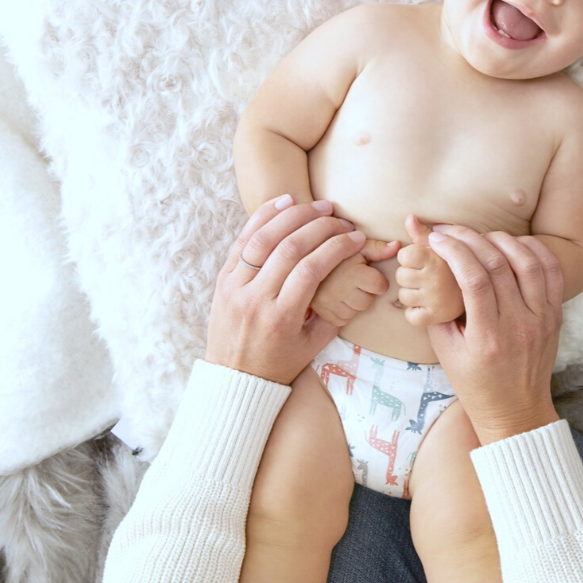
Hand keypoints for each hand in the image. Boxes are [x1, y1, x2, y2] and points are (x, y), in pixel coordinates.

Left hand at [205, 195, 369, 384]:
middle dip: (320, 227)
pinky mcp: (223, 278)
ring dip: (293, 215)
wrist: (233, 379)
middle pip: (289, 248)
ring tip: (318, 206)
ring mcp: (235, 286)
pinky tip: (284, 202)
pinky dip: (263, 217)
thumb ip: (334, 311)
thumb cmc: (279, 363)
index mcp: (280, 318)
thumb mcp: (313, 345)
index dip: (337, 248)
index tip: (356, 238)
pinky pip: (243, 240)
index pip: (311, 269)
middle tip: (341, 219)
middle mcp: (254, 299)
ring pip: (263, 238)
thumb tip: (359, 274)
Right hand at [312, 236, 399, 325]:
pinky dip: (343, 311)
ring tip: (343, 288)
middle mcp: (340, 290)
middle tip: (352, 280)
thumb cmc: (337, 255)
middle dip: (364, 292)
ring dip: (354, 302)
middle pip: (368, 301)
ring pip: (356, 311)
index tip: (366, 273)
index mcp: (352, 272)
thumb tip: (398, 245)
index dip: (377, 280)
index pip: (380, 286)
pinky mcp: (323, 314)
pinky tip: (337, 298)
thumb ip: (378, 248)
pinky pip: (343, 319)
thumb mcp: (357, 246)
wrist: (305, 264)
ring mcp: (330, 304)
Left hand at [396, 215, 465, 325]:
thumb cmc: (456, 267)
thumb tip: (409, 217)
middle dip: (411, 276)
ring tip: (432, 291)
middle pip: (401, 276)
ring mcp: (436, 300)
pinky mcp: (436, 318)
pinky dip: (416, 313)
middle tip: (431, 278)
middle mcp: (436, 279)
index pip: (405, 255)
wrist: (483, 295)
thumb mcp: (442, 247)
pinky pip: (411, 316)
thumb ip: (423, 233)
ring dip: (413, 295)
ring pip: (403, 296)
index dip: (411, 257)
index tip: (426, 261)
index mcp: (437, 258)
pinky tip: (430, 307)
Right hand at [424, 225, 563, 444]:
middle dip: (470, 238)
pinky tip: (513, 243)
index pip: (473, 279)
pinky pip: (551, 271)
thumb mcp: (446, 354)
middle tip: (451, 230)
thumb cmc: (476, 386)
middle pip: (498, 264)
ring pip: (527, 262)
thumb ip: (436, 313)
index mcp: (488, 338)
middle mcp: (519, 325)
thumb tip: (424, 272)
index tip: (437, 239)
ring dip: (502, 239)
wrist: (517, 413)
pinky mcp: (555, 315)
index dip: (454, 251)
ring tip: (480, 235)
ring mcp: (541, 319)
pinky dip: (534, 250)